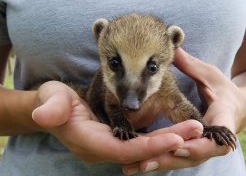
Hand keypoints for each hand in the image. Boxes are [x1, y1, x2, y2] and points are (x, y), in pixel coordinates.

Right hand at [32, 81, 194, 163]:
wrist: (52, 108)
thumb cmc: (53, 103)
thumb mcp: (51, 101)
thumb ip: (51, 109)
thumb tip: (43, 114)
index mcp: (90, 141)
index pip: (124, 149)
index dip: (149, 146)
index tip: (176, 137)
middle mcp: (103, 148)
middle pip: (141, 151)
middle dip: (169, 142)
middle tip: (196, 130)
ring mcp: (110, 145)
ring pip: (144, 148)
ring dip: (168, 139)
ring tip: (193, 129)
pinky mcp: (115, 139)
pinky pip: (141, 142)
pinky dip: (159, 137)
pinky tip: (176, 130)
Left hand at [123, 48, 243, 173]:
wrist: (234, 107)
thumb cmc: (222, 90)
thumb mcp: (209, 75)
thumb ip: (191, 65)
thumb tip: (175, 44)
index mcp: (222, 117)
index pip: (216, 134)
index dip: (199, 143)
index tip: (179, 146)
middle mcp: (213, 137)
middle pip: (192, 154)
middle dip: (169, 158)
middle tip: (144, 163)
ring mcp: (202, 145)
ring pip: (181, 159)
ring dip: (159, 164)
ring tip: (133, 168)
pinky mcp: (191, 148)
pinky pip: (175, 156)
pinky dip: (159, 161)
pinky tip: (139, 165)